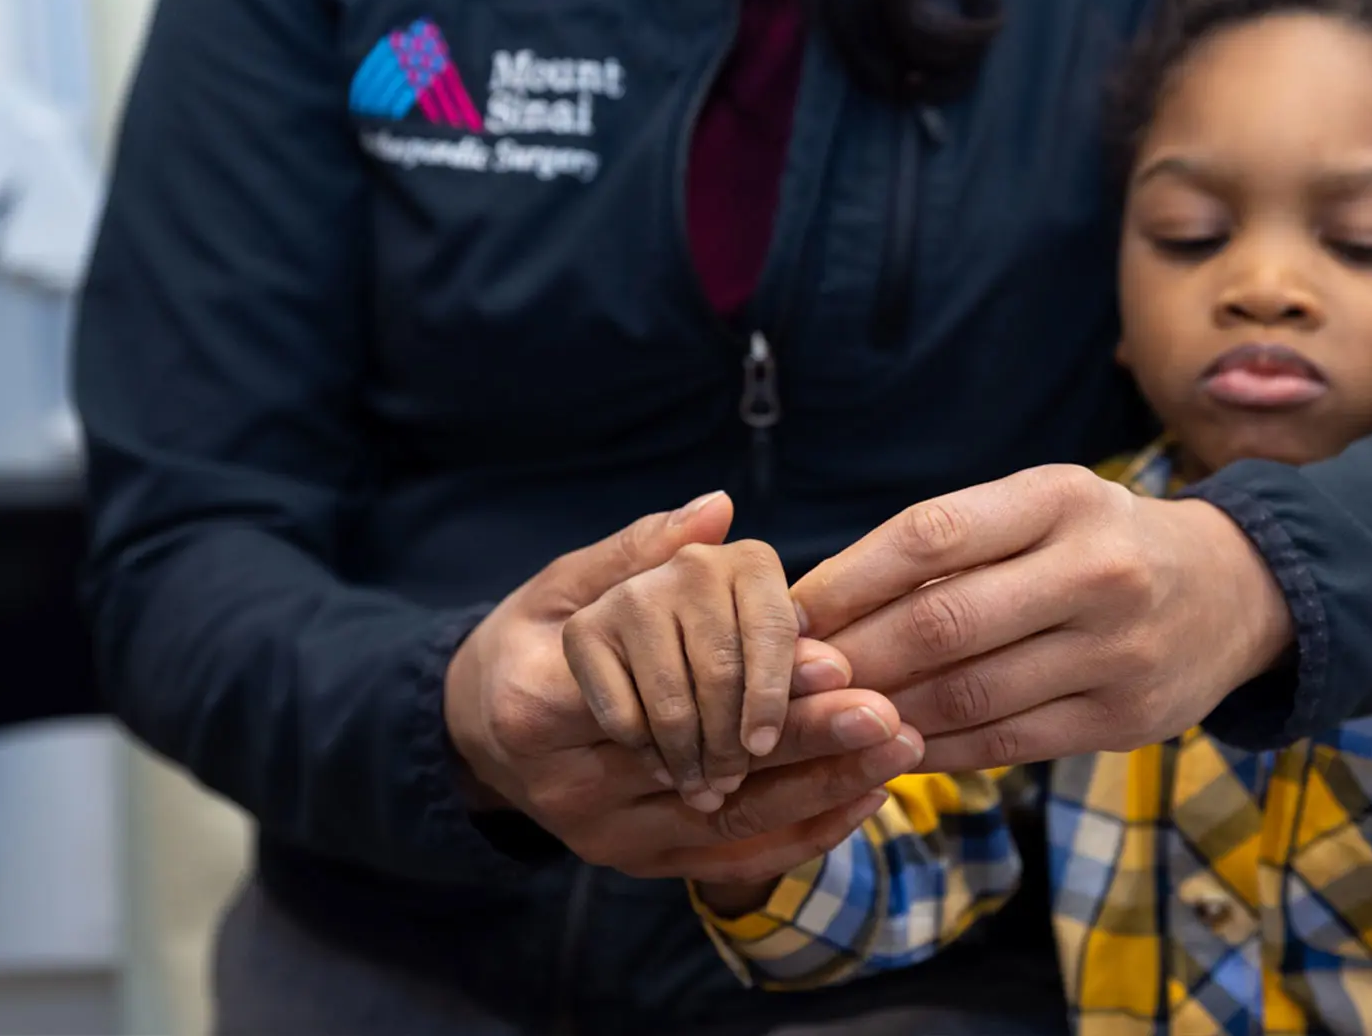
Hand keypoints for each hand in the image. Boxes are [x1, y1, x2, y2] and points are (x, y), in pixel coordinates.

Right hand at [445, 494, 923, 881]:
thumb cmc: (532, 642)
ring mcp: (600, 833)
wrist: (480, 736)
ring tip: (891, 752)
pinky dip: (800, 832)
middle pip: (710, 760)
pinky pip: (732, 858)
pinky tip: (859, 801)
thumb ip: (637, 552)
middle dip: (807, 739)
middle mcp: (567, 783)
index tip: (837, 661)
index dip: (756, 681)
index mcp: (538, 704)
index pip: (666, 693)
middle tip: (888, 715)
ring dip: (817, 787)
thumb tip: (715, 508)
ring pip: (730, 819)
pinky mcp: (632, 862)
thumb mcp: (563, 586)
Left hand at [792, 465, 1293, 770]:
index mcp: (1060, 498)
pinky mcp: (1126, 719)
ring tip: (829, 717)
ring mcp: (1117, 649)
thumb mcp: (1039, 507)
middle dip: (854, 656)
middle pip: (940, 623)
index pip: (928, 535)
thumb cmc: (1095, 541)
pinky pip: (1005, 742)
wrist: (1232, 592)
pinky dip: (936, 749)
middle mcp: (1097, 569)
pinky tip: (892, 745)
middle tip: (791, 680)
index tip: (790, 612)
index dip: (846, 579)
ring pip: (968, 693)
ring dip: (884, 711)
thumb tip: (816, 601)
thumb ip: (947, 543)